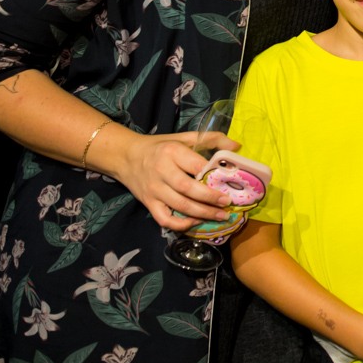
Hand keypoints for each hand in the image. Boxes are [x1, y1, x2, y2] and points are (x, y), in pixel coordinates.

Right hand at [112, 130, 240, 230]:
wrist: (126, 156)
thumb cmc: (160, 147)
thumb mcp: (183, 137)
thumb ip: (211, 139)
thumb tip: (236, 146)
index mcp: (172, 152)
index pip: (195, 165)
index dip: (212, 174)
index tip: (229, 181)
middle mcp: (162, 171)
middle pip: (188, 189)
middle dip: (210, 198)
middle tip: (227, 203)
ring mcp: (154, 190)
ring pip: (179, 206)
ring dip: (202, 214)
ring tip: (221, 216)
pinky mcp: (148, 203)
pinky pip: (164, 219)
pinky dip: (180, 225)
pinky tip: (196, 221)